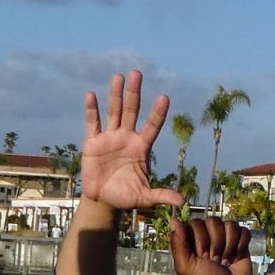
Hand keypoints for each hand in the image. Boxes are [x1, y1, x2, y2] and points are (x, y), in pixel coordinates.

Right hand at [80, 72, 185, 211]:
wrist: (102, 200)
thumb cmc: (126, 196)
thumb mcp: (145, 197)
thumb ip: (161, 196)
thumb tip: (182, 201)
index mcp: (141, 147)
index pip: (153, 126)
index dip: (158, 113)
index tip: (164, 97)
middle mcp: (127, 137)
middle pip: (132, 111)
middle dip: (135, 93)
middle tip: (137, 74)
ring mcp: (110, 137)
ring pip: (114, 112)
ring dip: (116, 95)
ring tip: (119, 76)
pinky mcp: (93, 142)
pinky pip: (93, 123)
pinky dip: (92, 109)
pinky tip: (92, 95)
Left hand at [171, 215, 252, 274]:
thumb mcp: (186, 266)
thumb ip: (178, 243)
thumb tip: (173, 219)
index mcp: (192, 238)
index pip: (196, 222)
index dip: (201, 239)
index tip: (202, 256)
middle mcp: (208, 234)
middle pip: (214, 221)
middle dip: (216, 243)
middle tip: (214, 260)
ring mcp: (225, 236)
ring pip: (230, 225)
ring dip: (229, 246)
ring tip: (225, 260)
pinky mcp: (240, 240)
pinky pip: (243, 231)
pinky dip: (241, 244)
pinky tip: (236, 256)